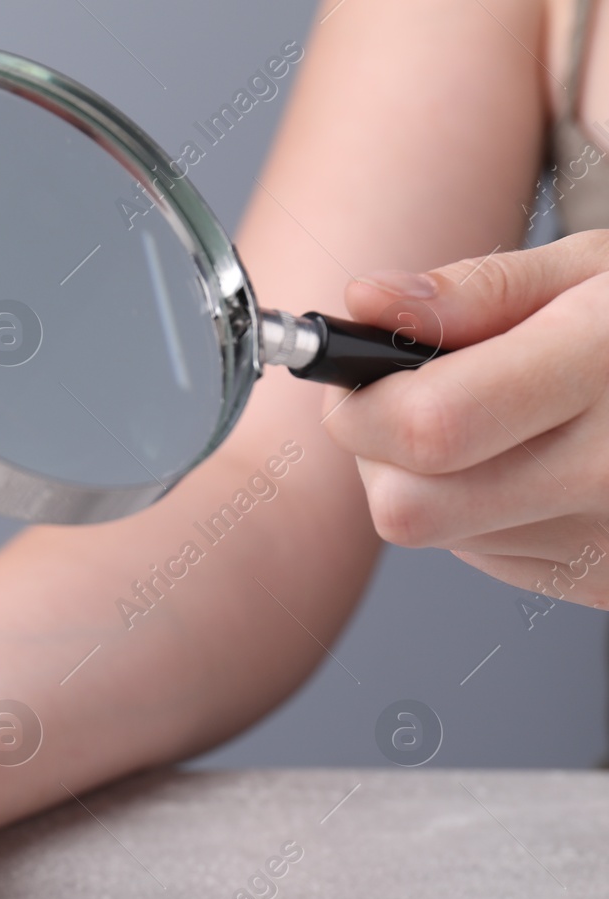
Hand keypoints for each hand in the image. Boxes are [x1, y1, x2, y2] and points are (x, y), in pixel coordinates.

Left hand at [322, 230, 608, 607]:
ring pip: (436, 535)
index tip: (358, 373)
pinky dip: (482, 512)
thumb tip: (363, 303)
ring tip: (503, 423)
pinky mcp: (606, 583)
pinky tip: (538, 464)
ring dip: (429, 482)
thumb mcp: (596, 270)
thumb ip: (473, 292)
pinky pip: (487, 557)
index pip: (428, 426)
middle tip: (412, 399)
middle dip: (378, 452)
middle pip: (408, 506)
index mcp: (603, 369)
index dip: (362, 403)